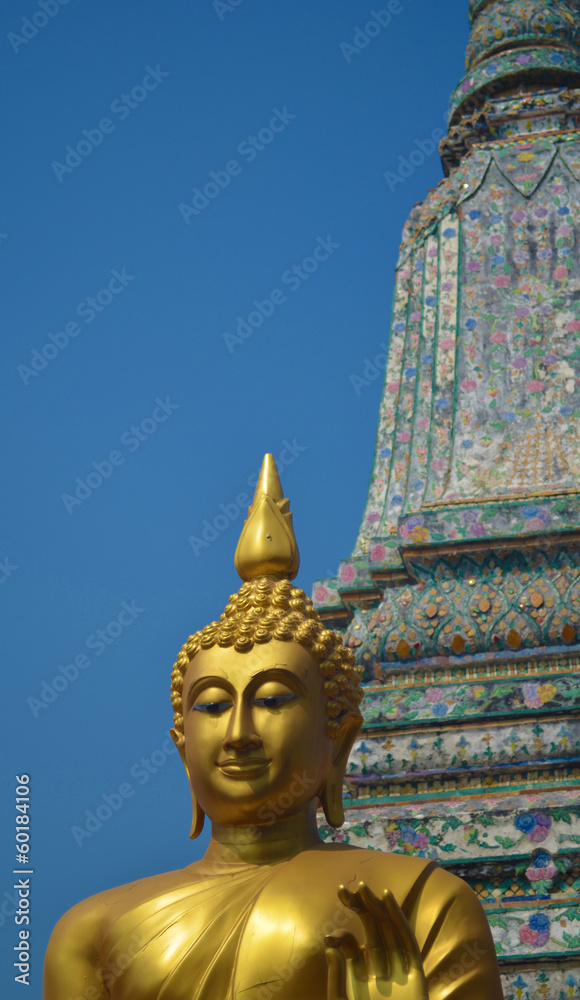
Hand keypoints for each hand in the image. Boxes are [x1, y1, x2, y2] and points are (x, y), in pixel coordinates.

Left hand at [325, 882, 427, 999]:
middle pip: (372, 930)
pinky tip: (388, 899)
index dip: (342, 935)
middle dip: (362, 908)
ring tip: (364, 887)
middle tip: (352, 889)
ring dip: (378, 907)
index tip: (332, 938)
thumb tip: (329, 947)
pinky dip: (399, 920)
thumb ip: (336, 978)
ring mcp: (399, 970)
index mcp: (361, 976)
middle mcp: (380, 968)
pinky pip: (408, 942)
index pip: (352, 946)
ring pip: (389, 930)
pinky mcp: (415, 974)